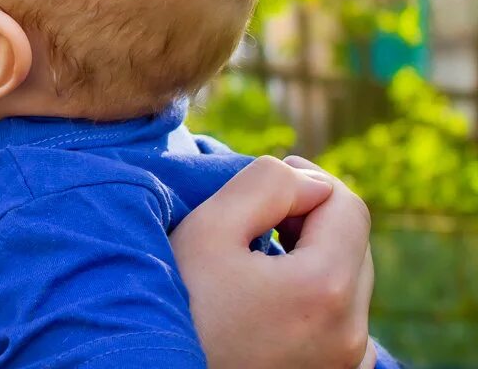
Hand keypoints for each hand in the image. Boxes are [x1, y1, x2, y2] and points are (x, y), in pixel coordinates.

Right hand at [171, 155, 374, 368]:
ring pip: (350, 282)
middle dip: (309, 220)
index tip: (261, 189)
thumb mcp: (208, 228)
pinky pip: (341, 321)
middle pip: (353, 243)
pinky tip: (269, 300)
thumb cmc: (179, 304)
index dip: (306, 181)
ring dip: (312, 258)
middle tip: (254, 221)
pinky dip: (315, 299)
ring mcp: (346, 362)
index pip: (348, 205)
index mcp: (327, 288)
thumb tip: (310, 182)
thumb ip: (267, 184)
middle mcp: (351, 333)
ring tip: (257, 261)